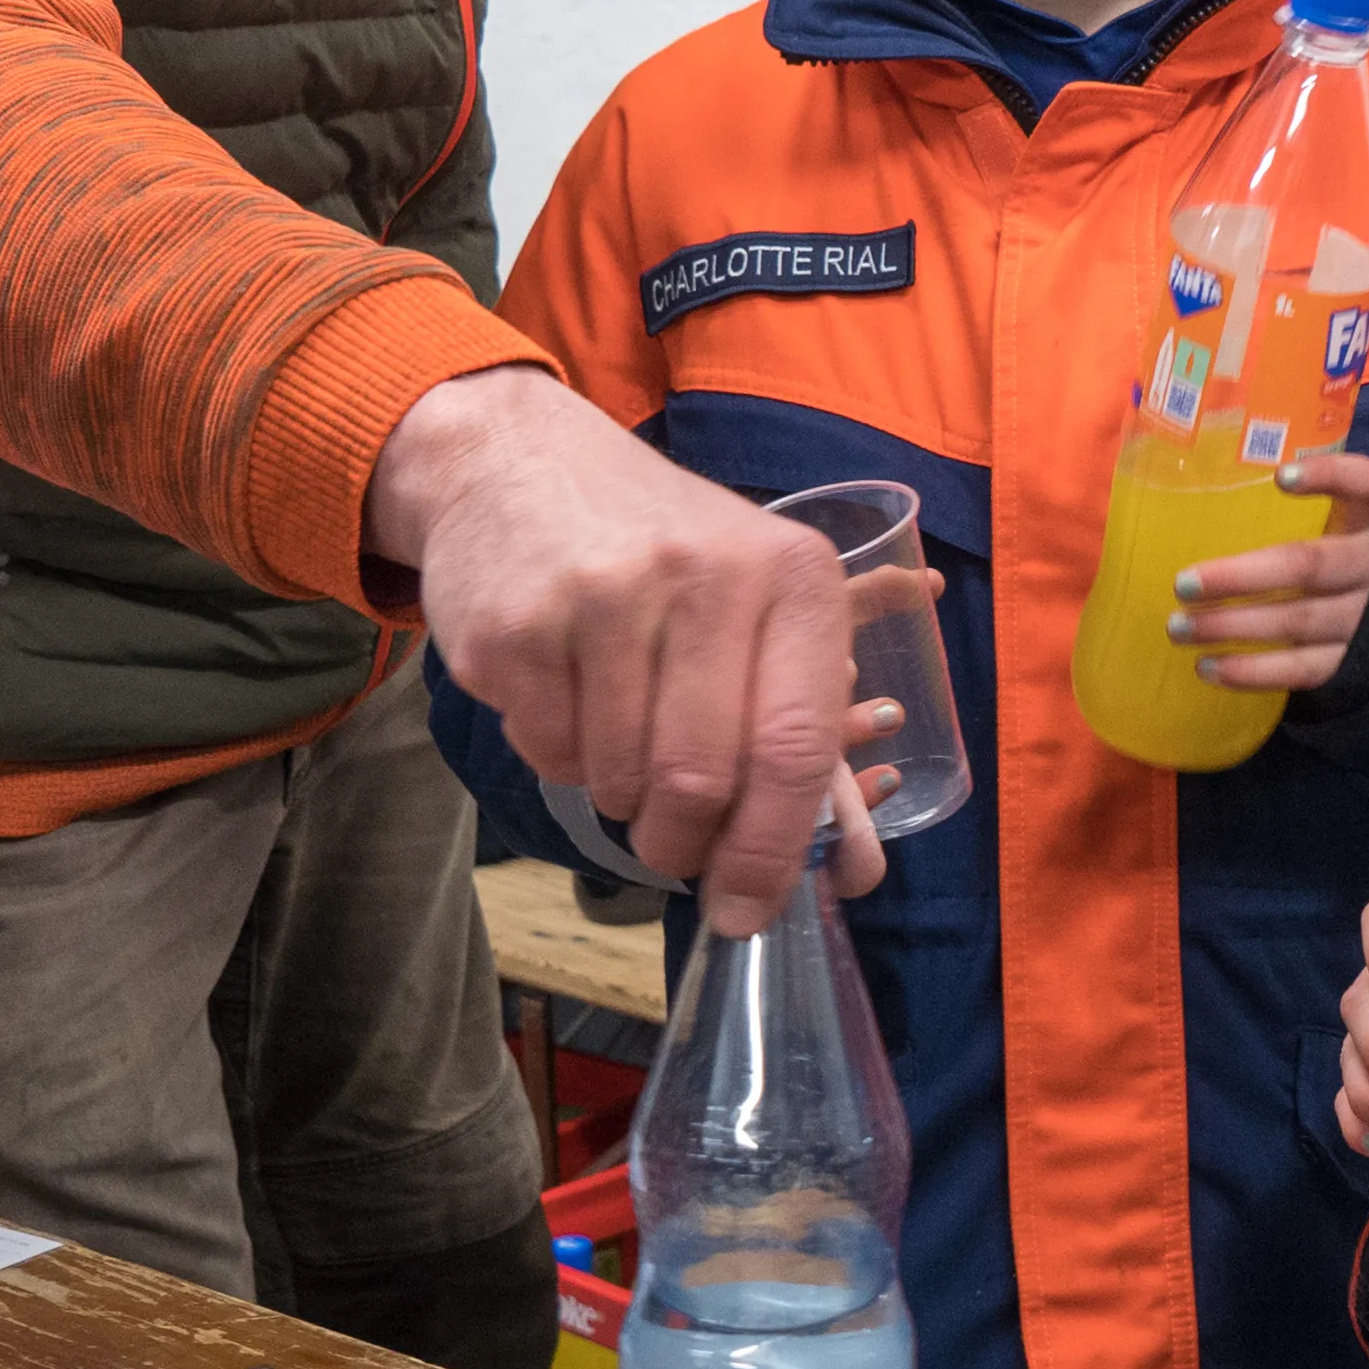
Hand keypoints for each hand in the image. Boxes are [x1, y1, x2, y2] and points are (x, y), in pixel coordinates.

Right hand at [364, 368, 868, 931]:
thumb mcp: (758, 597)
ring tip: (619, 733)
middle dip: (686, 844)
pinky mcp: (514, 626)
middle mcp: (702, 574)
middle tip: (674, 848)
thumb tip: (854, 869)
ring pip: (620, 778)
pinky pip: (549, 752)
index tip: (750, 908)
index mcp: (789, 574)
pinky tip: (566, 693)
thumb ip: (810, 724)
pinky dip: (562, 756)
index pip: (793, 746)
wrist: (518, 461)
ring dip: (621, 794)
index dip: (772, 850)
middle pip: (700, 780)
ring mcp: (600, 597)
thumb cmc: (664, 551)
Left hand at [1173, 449, 1368, 693]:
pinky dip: (1250, 672)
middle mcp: (1367, 566)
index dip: (1327, 477)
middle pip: (1307, 566)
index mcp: (1361, 520)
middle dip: (1240, 576)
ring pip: (1296, 622)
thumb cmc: (1330, 558)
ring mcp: (1362, 618)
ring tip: (1178, 628)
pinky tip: (1206, 667)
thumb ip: (1276, 510)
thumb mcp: (1325, 526)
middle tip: (1182, 584)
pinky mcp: (1350, 663)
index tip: (1280, 477)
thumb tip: (1176, 500)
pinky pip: (1299, 670)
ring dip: (1231, 627)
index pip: (1360, 484)